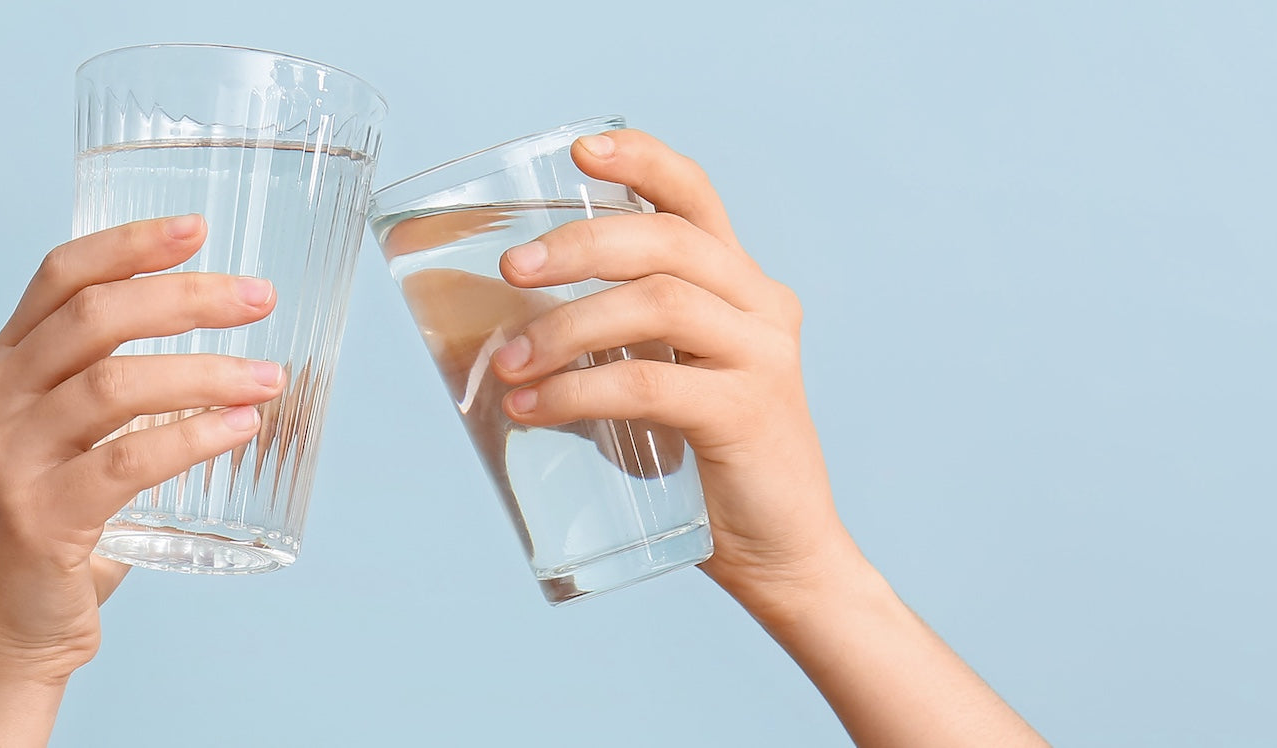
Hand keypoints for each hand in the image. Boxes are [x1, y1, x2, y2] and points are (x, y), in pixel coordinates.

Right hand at [0, 215, 284, 745]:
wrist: (4, 637)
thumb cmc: (52, 535)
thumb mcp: (67, 445)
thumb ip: (118, 397)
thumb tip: (236, 359)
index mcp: (3, 372)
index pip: (59, 277)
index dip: (129, 243)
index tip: (197, 228)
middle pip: (94, 317)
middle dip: (185, 298)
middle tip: (257, 298)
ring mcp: (9, 460)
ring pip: (112, 383)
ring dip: (204, 372)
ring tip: (267, 377)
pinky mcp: (38, 519)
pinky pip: (126, 461)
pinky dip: (193, 437)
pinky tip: (240, 427)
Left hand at [482, 128, 834, 606]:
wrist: (782, 557)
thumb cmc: (704, 467)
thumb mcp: (663, 383)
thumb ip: (613, 347)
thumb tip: (494, 335)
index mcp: (740, 286)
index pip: (696, 196)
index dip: (641, 162)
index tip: (580, 151)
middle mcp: (762, 305)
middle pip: (665, 241)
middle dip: (577, 247)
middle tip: (512, 271)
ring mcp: (762, 357)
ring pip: (657, 303)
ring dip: (567, 326)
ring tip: (508, 364)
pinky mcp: (748, 412)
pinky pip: (652, 382)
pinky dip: (580, 390)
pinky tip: (533, 409)